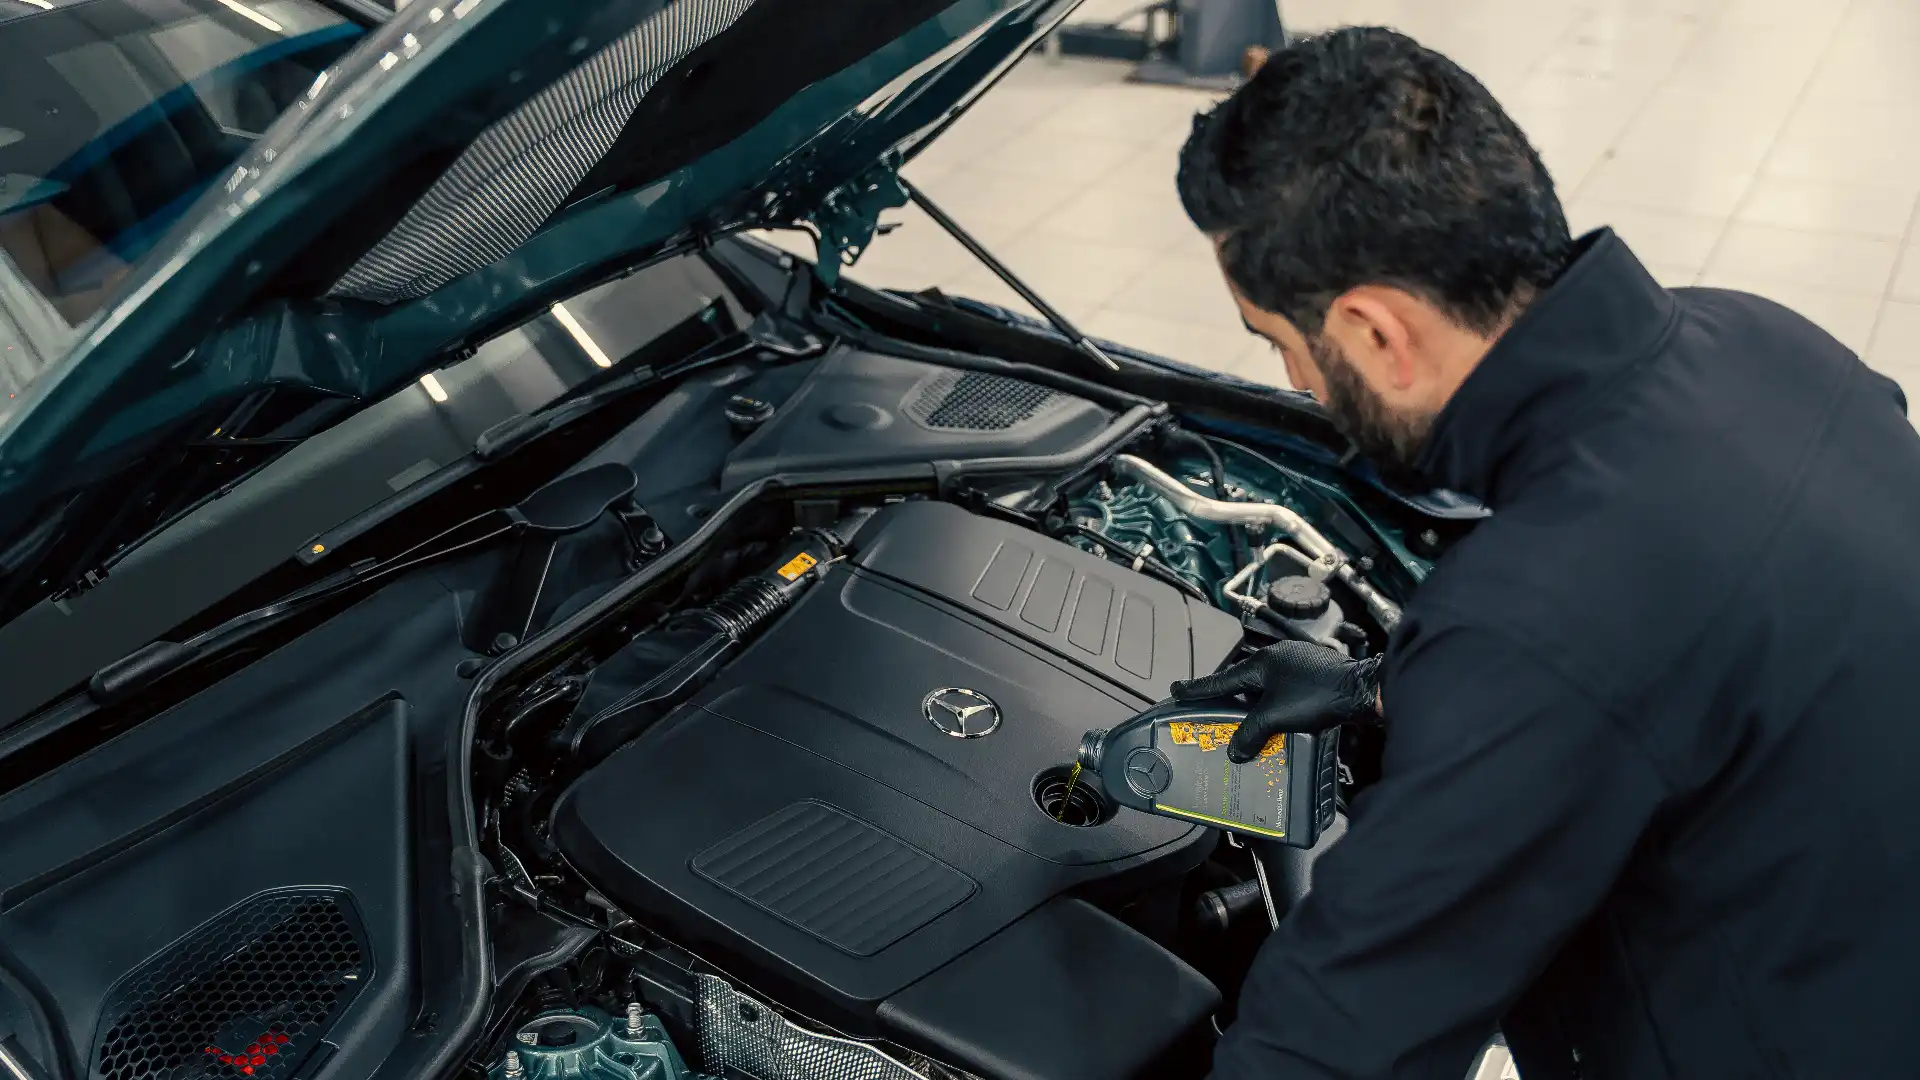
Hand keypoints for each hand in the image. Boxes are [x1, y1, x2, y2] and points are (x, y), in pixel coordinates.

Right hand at [1169, 641, 1381, 762]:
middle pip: (1244, 680)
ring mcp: (1299, 664)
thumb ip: (1251, 733)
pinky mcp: (1316, 675)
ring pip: (1266, 686)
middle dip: (1228, 697)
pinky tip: (1276, 718)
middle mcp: (1279, 659)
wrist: (1363, 691)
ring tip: (1242, 719)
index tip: (1177, 689)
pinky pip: (1284, 689)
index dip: (1198, 688)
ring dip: (1254, 704)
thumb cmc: (1318, 696)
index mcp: (1264, 662)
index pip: (1222, 679)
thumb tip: (1236, 751)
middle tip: (1209, 707)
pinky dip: (1274, 704)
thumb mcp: (1276, 717)